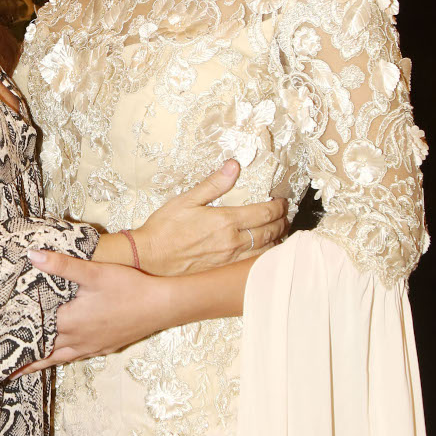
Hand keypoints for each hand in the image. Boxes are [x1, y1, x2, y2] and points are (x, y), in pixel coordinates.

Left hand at [16, 252, 168, 372]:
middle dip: (20, 357)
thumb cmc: (129, 288)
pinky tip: (59, 357)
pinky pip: (75, 357)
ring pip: (57, 358)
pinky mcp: (104, 348)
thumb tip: (31, 255)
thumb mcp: (93, 273)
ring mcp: (91, 347)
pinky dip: (60, 359)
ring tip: (19, 370)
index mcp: (69, 322)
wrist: (162, 306)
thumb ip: (61, 266)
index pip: (33, 331)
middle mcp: (77, 340)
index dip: (13, 334)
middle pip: (41, 352)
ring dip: (38, 363)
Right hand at [132, 160, 287, 276]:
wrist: (149, 257)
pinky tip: (263, 250)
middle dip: (282, 222)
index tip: (281, 201)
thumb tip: (233, 166)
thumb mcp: (187, 200)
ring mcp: (229, 258)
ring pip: (264, 250)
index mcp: (225, 221)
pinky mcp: (222, 269)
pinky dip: (263, 254)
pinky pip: (251, 262)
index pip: (264, 213)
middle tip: (285, 216)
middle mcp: (232, 241)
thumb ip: (214, 184)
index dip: (278, 206)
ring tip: (279, 232)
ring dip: (276, 240)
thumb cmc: (164, 228)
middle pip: (270, 232)